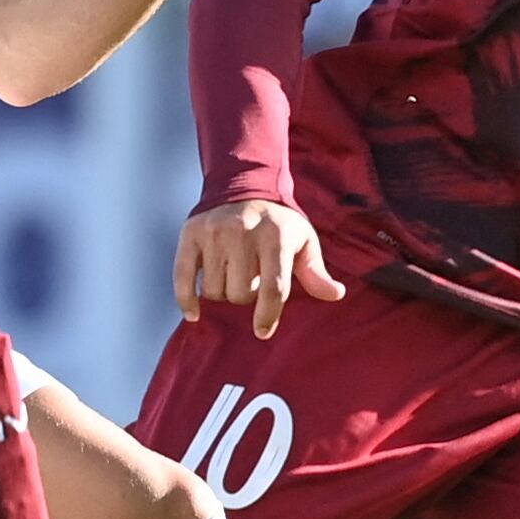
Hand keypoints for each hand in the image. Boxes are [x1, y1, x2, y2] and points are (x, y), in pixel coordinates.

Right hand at [174, 198, 345, 338]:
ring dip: (223, 294)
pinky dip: (187, 300)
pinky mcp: (191, 235)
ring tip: (232, 278)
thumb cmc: (277, 224)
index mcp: (275, 236)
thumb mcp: (302, 241)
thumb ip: (316, 272)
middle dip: (246, 297)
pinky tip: (195, 314)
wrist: (242, 187)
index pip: (272, 287)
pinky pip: (183, 278)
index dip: (268, 315)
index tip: (263, 332)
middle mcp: (243, 232)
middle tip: (250, 283)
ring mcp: (214, 233)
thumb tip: (336, 294)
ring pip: (213, 290)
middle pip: (240, 293)